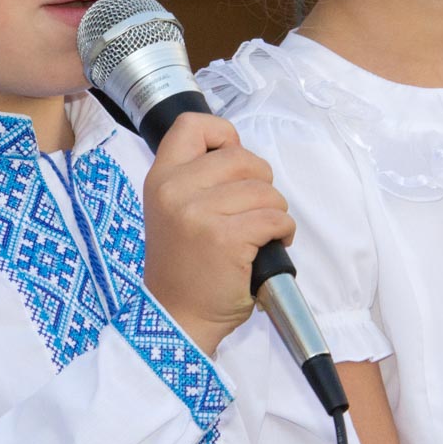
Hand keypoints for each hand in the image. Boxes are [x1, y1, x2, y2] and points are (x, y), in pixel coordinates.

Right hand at [142, 112, 291, 354]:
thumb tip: (240, 155)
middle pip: (241, 157)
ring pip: (264, 190)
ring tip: (261, 233)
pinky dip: (283, 231)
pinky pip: (274, 217)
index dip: (223, 134)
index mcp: (160, 179)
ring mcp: (199, 214)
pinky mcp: (226, 238)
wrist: (176, 318)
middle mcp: (174, 190)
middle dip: (261, 181)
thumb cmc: (182, 268)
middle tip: (254, 209)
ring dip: (274, 211)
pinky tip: (271, 245)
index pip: (191, 125)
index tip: (231, 160)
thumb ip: (195, 179)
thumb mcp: (171, 211)